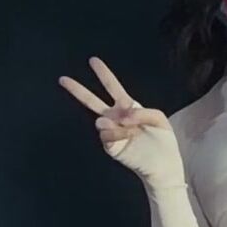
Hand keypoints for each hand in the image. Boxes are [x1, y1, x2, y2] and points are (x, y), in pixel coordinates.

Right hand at [59, 57, 184, 188]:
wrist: (164, 166)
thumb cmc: (163, 142)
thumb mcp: (158, 118)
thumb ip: (141, 111)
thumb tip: (120, 116)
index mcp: (127, 107)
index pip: (112, 87)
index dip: (103, 73)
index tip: (93, 60)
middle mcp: (116, 118)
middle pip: (92, 101)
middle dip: (77, 90)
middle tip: (62, 79)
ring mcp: (112, 132)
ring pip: (101, 121)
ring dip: (116, 122)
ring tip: (132, 130)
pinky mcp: (111, 147)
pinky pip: (106, 135)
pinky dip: (117, 133)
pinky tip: (128, 135)